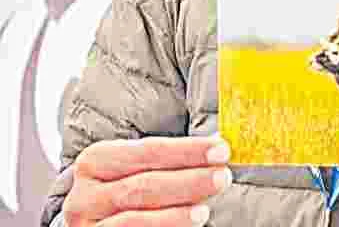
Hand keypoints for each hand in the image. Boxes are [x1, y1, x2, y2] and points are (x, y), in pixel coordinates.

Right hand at [61, 135, 231, 226]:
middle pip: (142, 186)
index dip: (187, 151)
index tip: (221, 150)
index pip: (148, 151)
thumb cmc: (125, 190)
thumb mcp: (137, 169)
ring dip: (173, 216)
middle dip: (187, 182)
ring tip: (204, 211)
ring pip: (132, 220)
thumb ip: (171, 161)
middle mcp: (85, 194)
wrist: (93, 224)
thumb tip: (217, 150)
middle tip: (222, 178)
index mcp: (96, 161)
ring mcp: (88, 226)